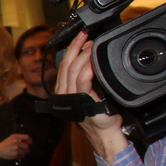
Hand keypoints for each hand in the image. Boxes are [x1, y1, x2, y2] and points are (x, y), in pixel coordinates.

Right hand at [0, 134, 30, 160]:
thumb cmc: (5, 144)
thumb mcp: (11, 138)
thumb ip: (19, 139)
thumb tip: (28, 142)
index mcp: (15, 136)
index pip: (27, 137)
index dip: (30, 140)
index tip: (31, 143)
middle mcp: (16, 142)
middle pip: (27, 146)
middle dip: (27, 149)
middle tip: (25, 150)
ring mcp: (16, 148)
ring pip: (25, 152)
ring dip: (24, 153)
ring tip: (20, 153)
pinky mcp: (15, 154)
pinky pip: (22, 156)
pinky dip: (21, 156)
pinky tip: (17, 155)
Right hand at [54, 31, 126, 160]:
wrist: (103, 129)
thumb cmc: (99, 112)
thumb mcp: (88, 92)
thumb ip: (85, 79)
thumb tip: (90, 61)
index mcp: (63, 89)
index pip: (64, 64)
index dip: (71, 49)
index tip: (81, 37)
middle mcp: (64, 91)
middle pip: (66, 63)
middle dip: (75, 46)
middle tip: (86, 35)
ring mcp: (71, 95)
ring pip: (73, 69)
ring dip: (83, 55)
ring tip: (91, 45)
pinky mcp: (82, 98)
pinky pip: (82, 80)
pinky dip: (87, 67)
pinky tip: (92, 60)